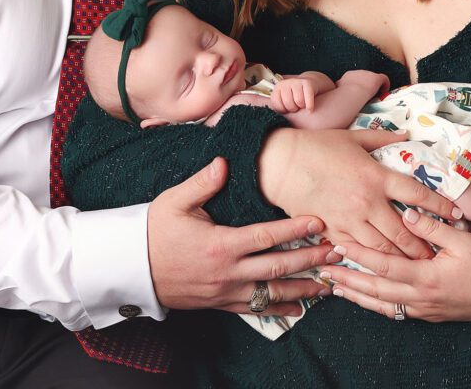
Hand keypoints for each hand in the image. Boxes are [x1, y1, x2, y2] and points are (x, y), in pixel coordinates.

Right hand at [147, 158, 335, 316]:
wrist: (133, 268)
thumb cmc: (154, 230)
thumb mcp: (175, 201)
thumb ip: (203, 182)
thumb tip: (224, 162)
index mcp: (220, 244)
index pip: (265, 236)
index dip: (294, 229)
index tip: (318, 222)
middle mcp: (228, 271)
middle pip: (278, 266)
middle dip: (310, 260)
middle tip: (337, 252)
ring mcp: (226, 291)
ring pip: (272, 292)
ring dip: (303, 288)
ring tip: (329, 283)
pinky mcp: (222, 303)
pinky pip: (256, 309)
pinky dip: (279, 308)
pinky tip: (298, 308)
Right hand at [258, 128, 459, 259]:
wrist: (281, 162)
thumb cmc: (318, 146)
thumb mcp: (353, 136)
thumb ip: (382, 138)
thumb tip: (406, 135)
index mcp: (375, 175)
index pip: (417, 193)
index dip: (440, 205)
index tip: (458, 214)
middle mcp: (367, 201)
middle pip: (405, 231)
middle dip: (424, 246)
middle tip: (439, 255)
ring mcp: (350, 219)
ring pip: (384, 248)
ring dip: (402, 258)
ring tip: (417, 266)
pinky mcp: (333, 230)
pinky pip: (357, 251)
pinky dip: (371, 260)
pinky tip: (382, 267)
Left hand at [270, 77, 316, 113]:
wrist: (308, 84)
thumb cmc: (294, 97)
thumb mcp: (283, 100)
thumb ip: (278, 106)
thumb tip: (273, 116)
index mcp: (278, 88)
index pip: (276, 103)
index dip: (282, 110)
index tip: (286, 109)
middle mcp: (286, 83)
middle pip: (288, 103)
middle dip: (293, 108)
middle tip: (295, 106)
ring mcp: (296, 82)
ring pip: (299, 101)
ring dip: (302, 106)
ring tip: (302, 104)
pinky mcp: (307, 83)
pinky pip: (308, 100)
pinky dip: (310, 106)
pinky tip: (309, 108)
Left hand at [321, 207, 470, 322]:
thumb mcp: (463, 240)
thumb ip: (431, 225)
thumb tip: (405, 212)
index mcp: (427, 277)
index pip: (383, 266)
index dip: (358, 256)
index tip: (336, 246)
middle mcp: (422, 298)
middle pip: (376, 291)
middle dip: (348, 282)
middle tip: (322, 272)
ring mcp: (426, 309)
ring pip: (383, 304)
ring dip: (358, 296)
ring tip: (335, 288)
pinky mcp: (432, 313)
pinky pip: (397, 310)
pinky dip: (378, 304)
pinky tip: (366, 299)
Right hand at [338, 70, 390, 97]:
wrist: (352, 93)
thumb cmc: (344, 97)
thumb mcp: (337, 94)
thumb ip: (338, 93)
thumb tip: (337, 99)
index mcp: (348, 76)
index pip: (354, 79)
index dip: (358, 85)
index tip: (359, 93)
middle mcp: (358, 73)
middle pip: (364, 77)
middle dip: (366, 84)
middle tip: (368, 94)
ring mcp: (367, 74)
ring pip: (373, 78)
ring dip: (374, 85)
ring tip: (376, 94)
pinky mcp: (376, 78)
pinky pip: (384, 79)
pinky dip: (385, 85)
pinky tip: (385, 91)